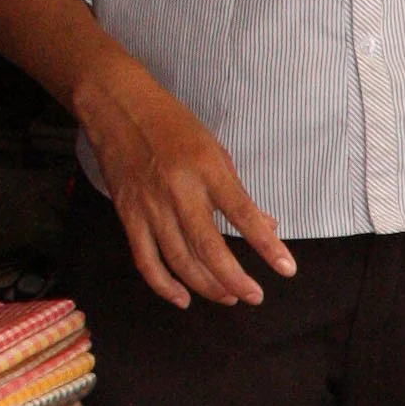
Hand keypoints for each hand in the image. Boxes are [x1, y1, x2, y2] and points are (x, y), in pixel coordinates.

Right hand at [76, 50, 294, 310]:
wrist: (118, 107)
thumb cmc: (172, 125)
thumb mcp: (214, 150)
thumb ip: (237, 192)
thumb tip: (267, 225)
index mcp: (208, 169)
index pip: (243, 215)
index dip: (267, 246)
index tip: (286, 269)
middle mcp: (179, 191)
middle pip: (208, 248)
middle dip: (234, 279)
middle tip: (254, 296)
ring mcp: (150, 206)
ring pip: (179, 260)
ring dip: (206, 286)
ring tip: (228, 297)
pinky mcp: (128, 215)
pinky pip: (146, 259)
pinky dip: (163, 285)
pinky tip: (183, 299)